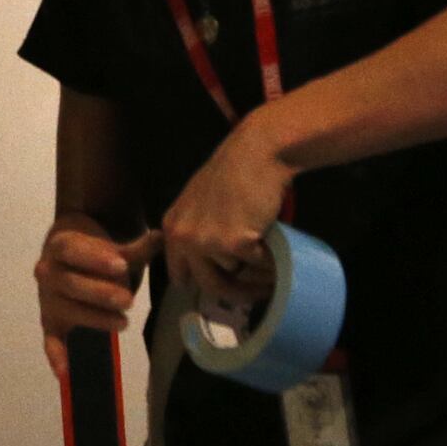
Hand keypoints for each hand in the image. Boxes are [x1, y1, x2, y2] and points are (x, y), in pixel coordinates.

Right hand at [36, 224, 158, 375]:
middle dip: (100, 292)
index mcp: (60, 245)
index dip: (94, 258)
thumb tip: (163, 237)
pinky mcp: (50, 322)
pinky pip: (50, 339)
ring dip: (92, 318)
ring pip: (65, 309)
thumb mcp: (114, 247)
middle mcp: (47, 272)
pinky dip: (55, 355)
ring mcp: (47, 299)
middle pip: (69, 282)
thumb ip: (136, 248)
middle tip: (128, 301)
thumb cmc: (95, 251)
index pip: (72, 250)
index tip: (121, 265)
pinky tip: (65, 371)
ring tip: (123, 323)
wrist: (70, 257)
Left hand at [158, 126, 291, 308]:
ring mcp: (208, 242)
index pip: (179, 275)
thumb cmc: (233, 173)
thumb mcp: (197, 204)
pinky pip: (256, 264)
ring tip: (267, 263)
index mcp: (172, 229)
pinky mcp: (236, 242)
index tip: (220, 285)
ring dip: (252, 274)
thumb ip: (195, 232)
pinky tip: (273, 243)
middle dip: (232, 292)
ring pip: (234, 276)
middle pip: (207, 285)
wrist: (256, 152)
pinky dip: (268, 258)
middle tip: (253, 293)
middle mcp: (184, 238)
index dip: (201, 282)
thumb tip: (207, 266)